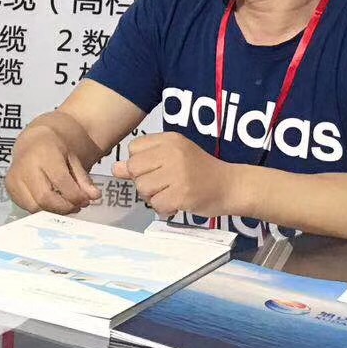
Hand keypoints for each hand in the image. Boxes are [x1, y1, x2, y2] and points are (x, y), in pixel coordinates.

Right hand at [4, 125, 102, 213]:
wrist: (35, 141)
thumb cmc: (56, 149)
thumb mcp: (74, 158)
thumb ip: (83, 179)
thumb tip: (94, 196)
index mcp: (44, 152)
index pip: (61, 181)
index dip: (76, 196)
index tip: (86, 200)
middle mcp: (25, 165)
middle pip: (45, 198)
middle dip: (64, 207)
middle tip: (76, 206)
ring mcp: (15, 176)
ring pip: (35, 206)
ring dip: (53, 210)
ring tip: (65, 204)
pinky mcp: (10, 187)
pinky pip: (26, 206)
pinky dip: (41, 208)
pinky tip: (51, 201)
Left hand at [111, 132, 237, 215]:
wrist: (231, 185)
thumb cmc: (199, 171)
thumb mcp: (172, 158)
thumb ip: (143, 162)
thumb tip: (115, 169)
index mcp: (169, 139)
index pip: (134, 149)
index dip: (140, 163)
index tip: (156, 169)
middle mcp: (172, 153)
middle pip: (134, 169)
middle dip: (143, 181)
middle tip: (162, 185)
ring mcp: (178, 174)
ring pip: (142, 188)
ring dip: (152, 197)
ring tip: (170, 193)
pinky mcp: (183, 194)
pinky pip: (156, 204)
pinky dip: (163, 208)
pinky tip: (176, 203)